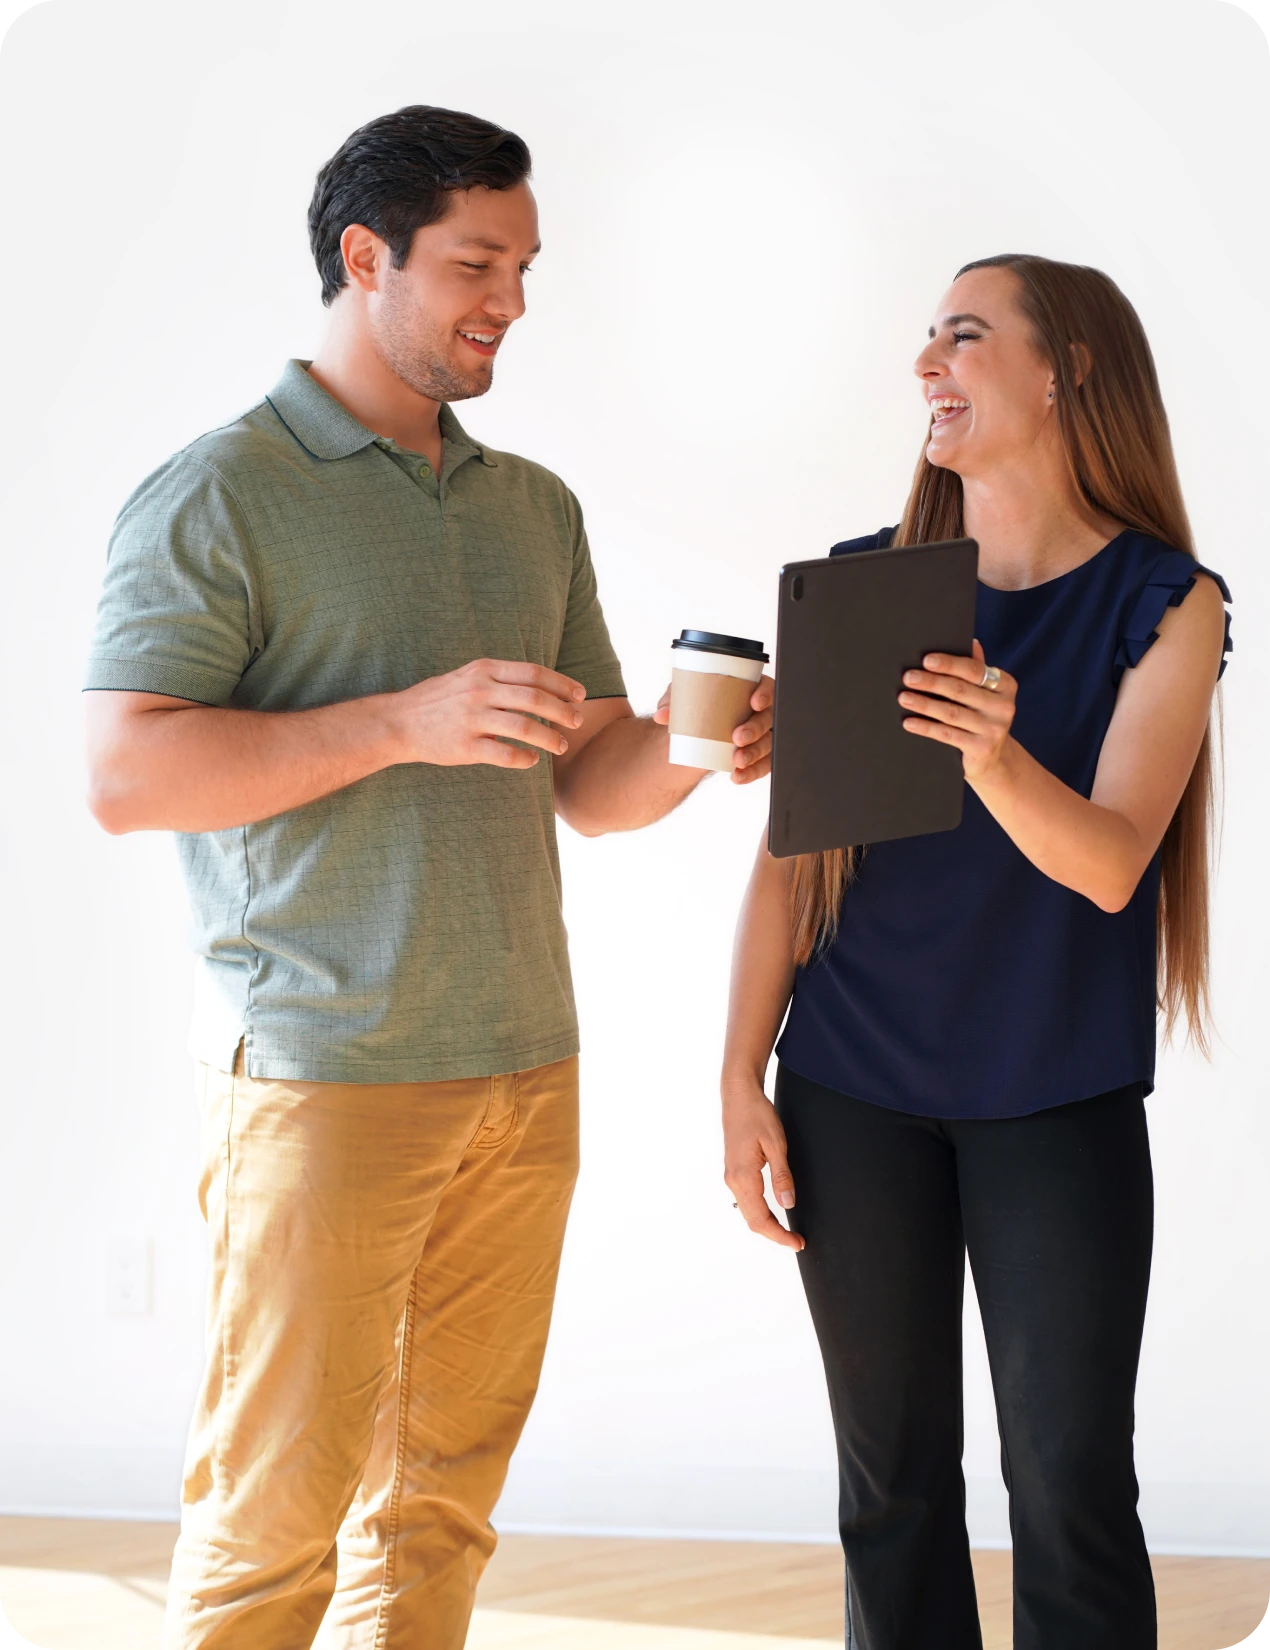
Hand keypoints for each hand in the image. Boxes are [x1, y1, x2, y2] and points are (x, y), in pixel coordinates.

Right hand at [392, 658, 585, 768]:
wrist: (398, 722)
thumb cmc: (438, 700)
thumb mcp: (467, 676)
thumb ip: (499, 677)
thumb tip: (539, 683)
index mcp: (484, 670)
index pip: (533, 673)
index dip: (561, 684)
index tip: (579, 695)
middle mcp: (480, 691)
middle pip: (535, 699)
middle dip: (562, 711)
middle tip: (577, 722)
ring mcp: (472, 719)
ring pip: (525, 728)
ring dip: (550, 738)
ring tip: (560, 746)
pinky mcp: (465, 746)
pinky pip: (505, 754)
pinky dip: (524, 759)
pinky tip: (532, 761)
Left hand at [652, 673, 774, 784]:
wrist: (691, 731)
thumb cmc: (694, 705)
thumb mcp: (683, 697)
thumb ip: (672, 701)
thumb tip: (662, 715)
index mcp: (748, 690)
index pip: (767, 687)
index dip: (766, 694)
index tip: (754, 703)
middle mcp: (759, 712)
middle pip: (768, 718)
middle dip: (756, 729)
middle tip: (738, 737)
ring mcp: (761, 735)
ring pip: (768, 744)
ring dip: (755, 753)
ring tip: (737, 761)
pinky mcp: (757, 756)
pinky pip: (762, 765)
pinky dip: (751, 772)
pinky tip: (737, 776)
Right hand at [722, 1079, 803, 1250]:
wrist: (738, 1095)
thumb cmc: (756, 1114)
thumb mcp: (776, 1144)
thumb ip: (782, 1176)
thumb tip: (787, 1203)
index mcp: (743, 1176)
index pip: (761, 1218)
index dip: (779, 1235)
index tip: (797, 1242)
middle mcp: (733, 1180)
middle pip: (752, 1220)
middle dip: (774, 1234)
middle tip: (797, 1240)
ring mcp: (731, 1176)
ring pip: (748, 1212)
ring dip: (767, 1225)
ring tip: (788, 1231)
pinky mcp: (734, 1171)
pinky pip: (746, 1200)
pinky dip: (760, 1212)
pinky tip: (773, 1212)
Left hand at [898, 640, 1016, 783]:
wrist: (993, 759)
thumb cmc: (982, 717)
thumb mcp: (984, 693)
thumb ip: (976, 670)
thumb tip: (971, 642)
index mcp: (1005, 685)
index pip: (974, 670)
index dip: (949, 664)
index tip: (926, 660)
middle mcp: (1004, 706)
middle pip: (960, 690)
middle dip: (931, 682)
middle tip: (908, 677)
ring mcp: (994, 729)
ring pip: (951, 713)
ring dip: (924, 704)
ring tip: (903, 697)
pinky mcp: (981, 748)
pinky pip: (947, 734)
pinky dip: (925, 727)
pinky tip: (909, 722)